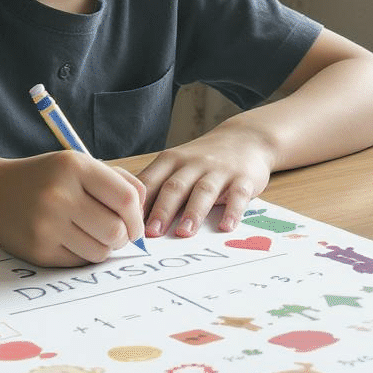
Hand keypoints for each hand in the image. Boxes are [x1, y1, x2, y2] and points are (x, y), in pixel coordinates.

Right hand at [0, 151, 146, 266]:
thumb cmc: (44, 178)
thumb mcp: (76, 165)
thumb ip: (116, 180)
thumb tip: (146, 209)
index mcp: (73, 166)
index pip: (126, 198)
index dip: (138, 216)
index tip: (134, 223)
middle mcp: (59, 194)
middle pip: (116, 230)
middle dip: (124, 237)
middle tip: (117, 234)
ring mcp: (46, 224)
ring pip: (101, 251)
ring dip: (104, 248)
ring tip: (93, 236)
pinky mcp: (39, 250)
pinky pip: (79, 262)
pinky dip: (83, 255)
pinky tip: (72, 241)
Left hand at [139, 123, 273, 238]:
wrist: (245, 138)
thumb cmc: (203, 160)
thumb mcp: (176, 164)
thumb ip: (157, 186)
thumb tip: (129, 217)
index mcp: (170, 161)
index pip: (150, 182)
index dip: (138, 203)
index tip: (127, 224)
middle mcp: (192, 163)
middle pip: (174, 187)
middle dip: (161, 210)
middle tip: (151, 233)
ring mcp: (218, 170)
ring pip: (203, 191)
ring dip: (192, 213)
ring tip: (183, 234)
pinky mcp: (243, 179)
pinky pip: (237, 195)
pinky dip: (232, 211)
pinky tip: (226, 227)